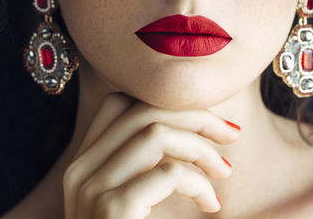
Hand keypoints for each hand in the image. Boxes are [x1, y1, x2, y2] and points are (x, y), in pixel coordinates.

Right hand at [63, 93, 239, 217]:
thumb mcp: (130, 207)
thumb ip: (145, 171)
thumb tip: (194, 135)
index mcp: (83, 167)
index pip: (118, 105)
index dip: (168, 104)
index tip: (207, 123)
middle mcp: (80, 172)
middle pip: (141, 111)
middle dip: (195, 116)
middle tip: (232, 135)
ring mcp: (92, 190)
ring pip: (155, 132)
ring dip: (201, 148)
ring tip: (223, 173)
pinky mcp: (113, 209)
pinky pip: (167, 173)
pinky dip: (199, 182)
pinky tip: (211, 205)